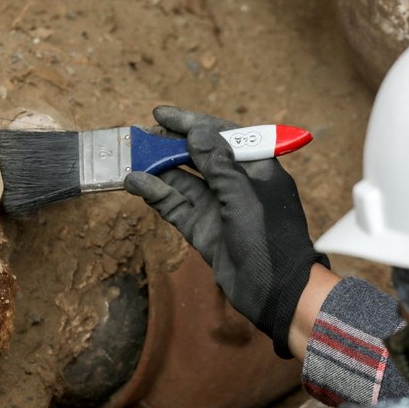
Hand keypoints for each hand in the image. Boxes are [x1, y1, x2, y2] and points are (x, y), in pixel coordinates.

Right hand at [124, 106, 328, 357]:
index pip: (222, 136)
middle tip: (142, 137)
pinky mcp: (205, 231)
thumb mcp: (245, 196)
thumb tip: (197, 132)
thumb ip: (219, 165)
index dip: (193, 123)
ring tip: (131, 158)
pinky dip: (158, 195)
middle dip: (170, 146)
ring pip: (184, 182)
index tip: (162, 115)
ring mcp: (219, 209)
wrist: (277, 292)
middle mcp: (237, 185)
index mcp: (257, 169)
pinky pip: (178, 207)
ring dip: (159, 170)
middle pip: (199, 157)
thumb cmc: (270, 239)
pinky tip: (137, 183)